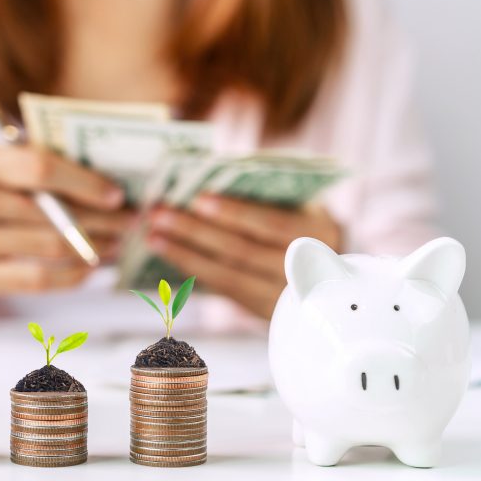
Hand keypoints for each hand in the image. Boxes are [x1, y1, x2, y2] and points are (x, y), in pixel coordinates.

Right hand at [0, 142, 131, 293]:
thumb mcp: (8, 156)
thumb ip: (47, 158)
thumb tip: (111, 181)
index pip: (39, 168)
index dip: (84, 182)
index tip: (118, 194)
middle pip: (50, 213)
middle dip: (100, 218)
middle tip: (132, 221)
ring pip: (48, 247)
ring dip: (94, 246)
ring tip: (119, 241)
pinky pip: (37, 280)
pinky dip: (72, 275)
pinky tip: (92, 265)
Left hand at [146, 194, 342, 318]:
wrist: (327, 271)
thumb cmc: (303, 220)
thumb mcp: (301, 202)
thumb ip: (268, 190)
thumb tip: (214, 170)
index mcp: (319, 234)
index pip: (273, 225)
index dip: (236, 213)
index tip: (199, 198)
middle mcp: (303, 270)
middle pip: (242, 252)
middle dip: (196, 232)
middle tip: (159, 214)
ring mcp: (281, 297)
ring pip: (227, 275)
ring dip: (185, 254)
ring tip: (152, 235)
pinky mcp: (260, 311)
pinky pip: (222, 289)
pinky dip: (193, 270)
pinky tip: (168, 253)